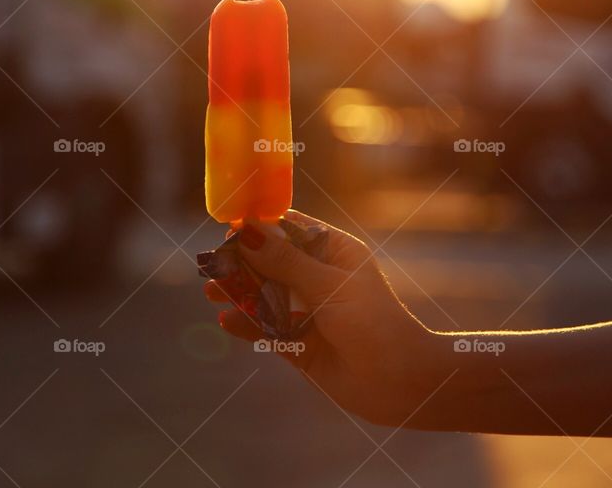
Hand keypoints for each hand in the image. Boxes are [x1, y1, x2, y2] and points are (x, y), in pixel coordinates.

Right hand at [204, 210, 442, 426]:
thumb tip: (249, 231)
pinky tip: (227, 321)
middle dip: (241, 264)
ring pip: (264, 296)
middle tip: (212, 267)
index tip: (230, 230)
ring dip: (238, 293)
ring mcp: (307, 310)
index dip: (260, 228)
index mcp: (334, 252)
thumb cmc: (373, 323)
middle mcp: (318, 277)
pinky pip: (266, 328)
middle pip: (270, 262)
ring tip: (211, 293)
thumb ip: (285, 262)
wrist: (399, 382)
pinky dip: (246, 324)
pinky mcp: (299, 343)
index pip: (290, 230)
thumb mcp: (328, 286)